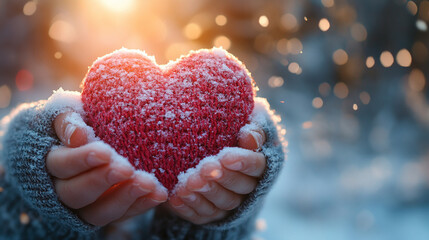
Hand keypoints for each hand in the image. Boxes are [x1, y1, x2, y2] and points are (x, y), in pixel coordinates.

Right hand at [46, 112, 167, 225]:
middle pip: (76, 193)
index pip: (60, 164)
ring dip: (125, 198)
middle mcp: (63, 189)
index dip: (81, 160)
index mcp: (50, 162)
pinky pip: (122, 216)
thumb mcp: (68, 113)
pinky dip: (141, 206)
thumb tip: (78, 136)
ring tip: (149, 184)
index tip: (105, 152)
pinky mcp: (106, 212)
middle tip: (127, 169)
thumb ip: (68, 121)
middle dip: (103, 181)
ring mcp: (85, 205)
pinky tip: (159, 194)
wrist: (87, 139)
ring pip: (98, 212)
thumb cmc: (78, 122)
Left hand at [167, 125, 266, 224]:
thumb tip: (249, 136)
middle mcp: (249, 187)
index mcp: (260, 164)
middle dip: (221, 178)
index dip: (243, 162)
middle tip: (204, 169)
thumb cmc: (229, 130)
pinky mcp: (211, 214)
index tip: (225, 156)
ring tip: (188, 183)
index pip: (257, 166)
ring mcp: (230, 202)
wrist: (204, 147)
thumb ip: (252, 129)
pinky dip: (189, 207)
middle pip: (240, 187)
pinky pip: (202, 216)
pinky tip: (176, 197)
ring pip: (222, 203)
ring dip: (204, 194)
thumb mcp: (244, 123)